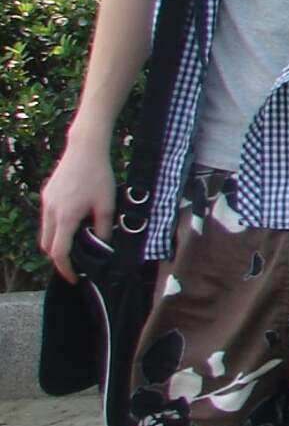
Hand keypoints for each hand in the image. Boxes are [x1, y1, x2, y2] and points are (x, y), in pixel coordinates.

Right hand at [39, 141, 115, 283]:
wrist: (85, 148)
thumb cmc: (99, 175)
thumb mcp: (107, 205)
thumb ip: (104, 230)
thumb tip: (103, 248)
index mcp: (65, 217)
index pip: (59, 253)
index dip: (65, 269)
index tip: (75, 278)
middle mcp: (51, 211)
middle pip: (47, 245)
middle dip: (59, 258)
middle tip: (76, 263)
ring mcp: (46, 202)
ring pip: (45, 232)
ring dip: (56, 241)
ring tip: (75, 244)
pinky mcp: (47, 194)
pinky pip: (47, 218)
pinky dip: (55, 227)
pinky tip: (73, 222)